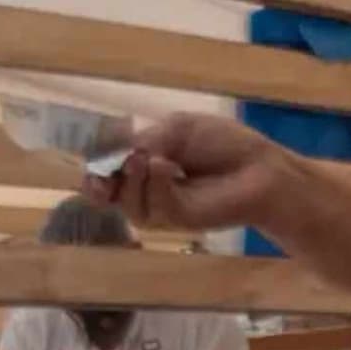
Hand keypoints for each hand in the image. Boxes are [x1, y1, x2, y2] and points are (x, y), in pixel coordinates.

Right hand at [90, 112, 295, 232]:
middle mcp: (149, 189)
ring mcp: (162, 208)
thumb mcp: (177, 129)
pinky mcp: (178, 220)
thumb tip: (121, 155)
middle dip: (101, 183)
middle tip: (102, 173)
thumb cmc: (224, 144)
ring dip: (132, 179)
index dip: (95, 169)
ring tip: (145, 159)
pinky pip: (153, 206)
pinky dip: (154, 185)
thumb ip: (146, 141)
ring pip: (128, 203)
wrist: (259, 167)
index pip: (108, 171)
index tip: (92, 161)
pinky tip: (164, 167)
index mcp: (145, 163)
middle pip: (109, 194)